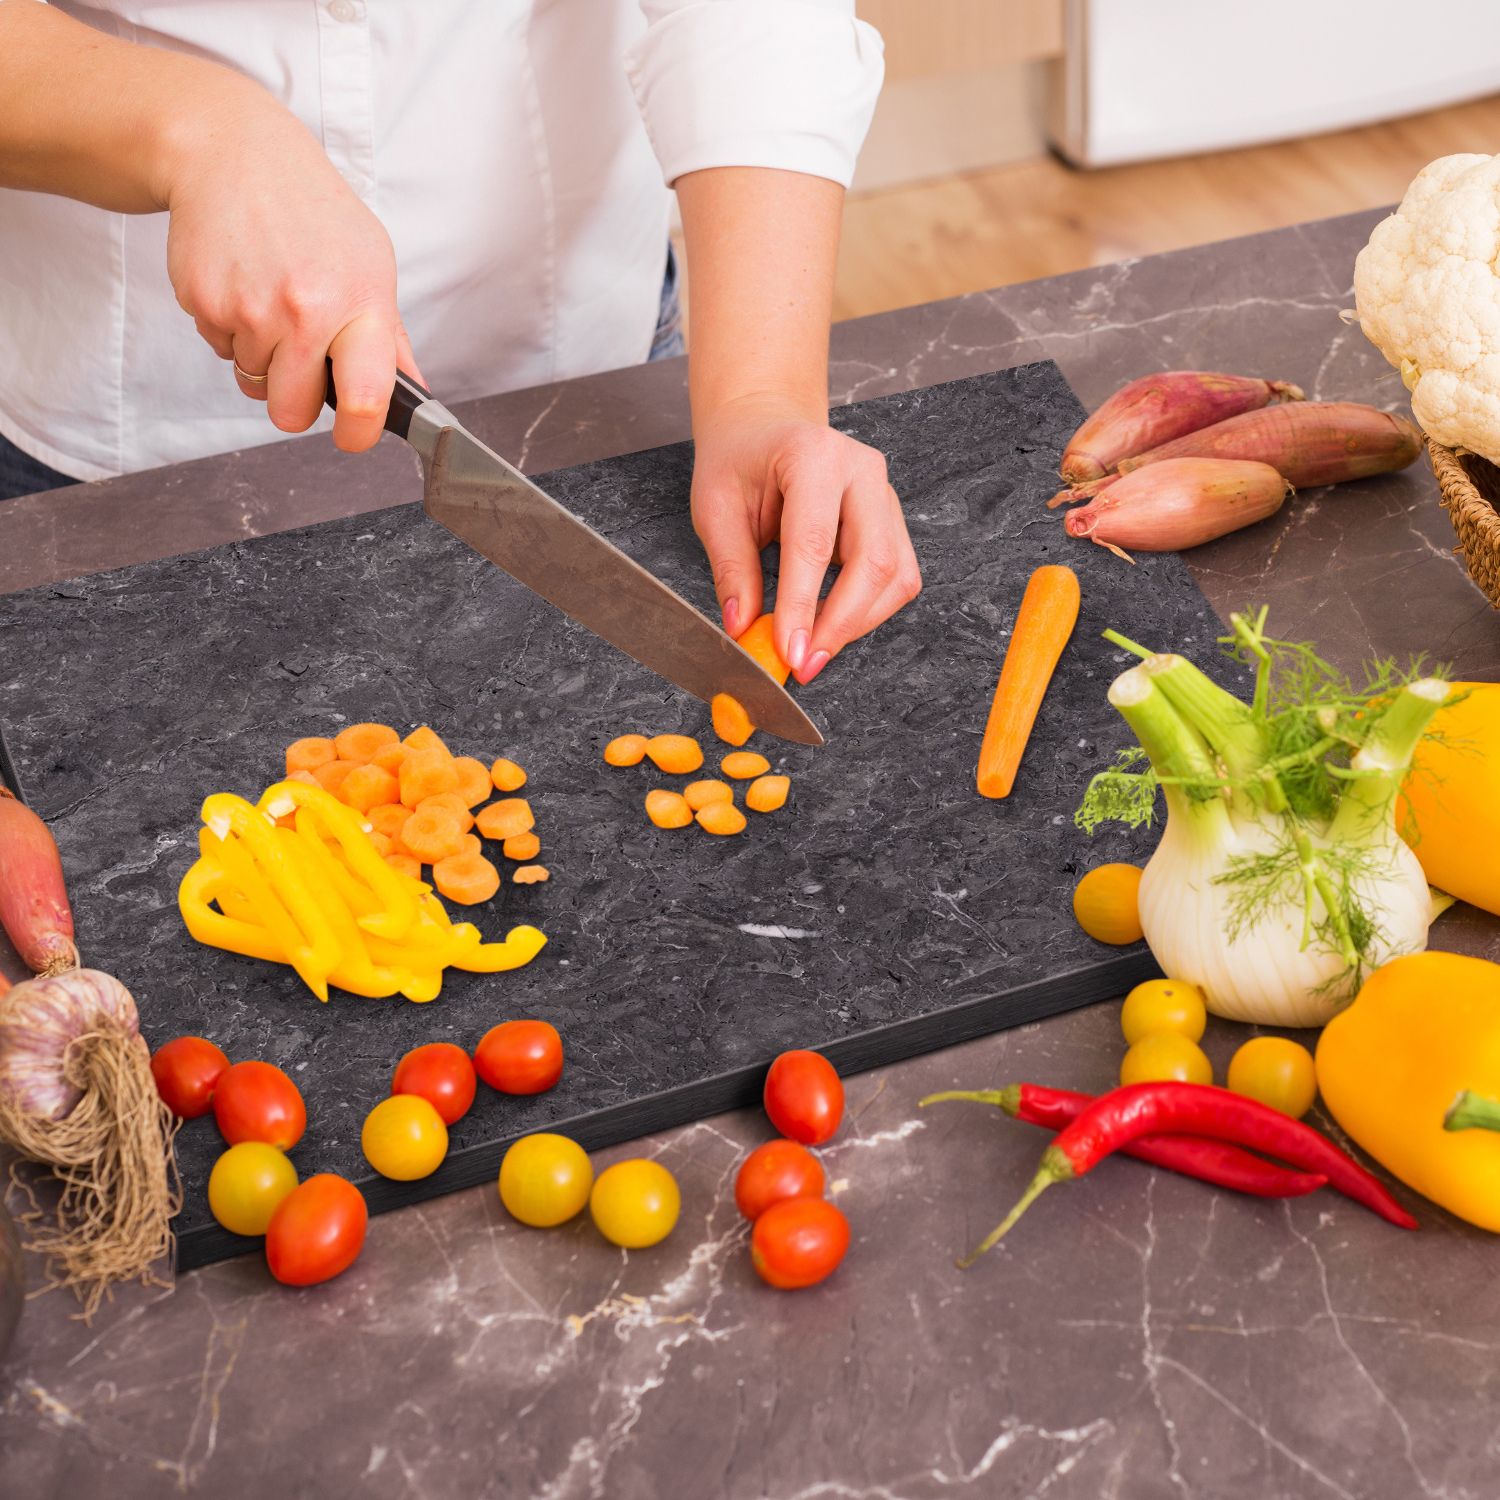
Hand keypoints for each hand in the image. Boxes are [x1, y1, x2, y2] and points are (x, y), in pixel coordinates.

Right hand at [162, 92, 420, 452]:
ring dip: (260, 355)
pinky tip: (242, 282)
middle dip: (294, 400)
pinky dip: (230, 329)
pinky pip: (220, 350)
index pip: (366, 396)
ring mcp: (249, 309)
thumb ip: (390, 338)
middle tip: (300, 360)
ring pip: (253, 382)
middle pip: (291, 413)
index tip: (355, 434)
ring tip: (269, 297)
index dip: (359, 431)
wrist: (233, 152)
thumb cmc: (312, 211)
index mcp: (360, 304)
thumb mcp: (371, 262)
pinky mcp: (203, 302)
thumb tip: (414, 393)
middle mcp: (305, 311)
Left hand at [691, 395, 920, 683]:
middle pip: (874, 562)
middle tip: (804, 663)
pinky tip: (831, 623)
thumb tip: (743, 628)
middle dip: (840, 624)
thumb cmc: (739, 461)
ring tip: (811, 647)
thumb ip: (732, 569)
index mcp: (813, 455)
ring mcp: (885, 494)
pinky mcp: (892, 520)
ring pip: (894, 576)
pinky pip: (897, 577)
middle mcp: (862, 470)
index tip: (788, 652)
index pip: (814, 543)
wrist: (763, 430)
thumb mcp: (716, 509)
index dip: (803, 605)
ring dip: (857, 623)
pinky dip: (868, 611)